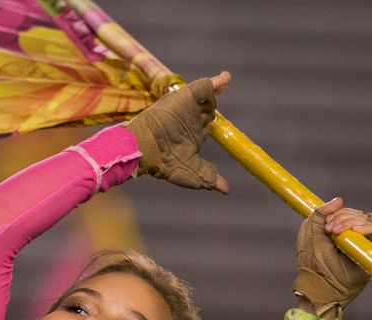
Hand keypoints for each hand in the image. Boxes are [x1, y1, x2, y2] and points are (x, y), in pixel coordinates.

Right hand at [125, 71, 231, 191]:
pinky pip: (205, 87)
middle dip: (212, 105)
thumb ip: (211, 177)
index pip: (204, 128)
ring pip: (206, 98)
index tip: (219, 122)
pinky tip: (226, 77)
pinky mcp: (185, 96)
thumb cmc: (165, 163)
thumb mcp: (193, 174)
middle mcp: (189, 121)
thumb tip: (227, 190)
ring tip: (225, 79)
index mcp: (189, 137)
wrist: (145, 147)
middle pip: (206, 110)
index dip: (212, 123)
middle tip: (219, 94)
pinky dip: (216, 82)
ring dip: (215, 90)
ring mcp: (187, 108)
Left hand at [292, 197, 371, 319]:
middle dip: (342, 217)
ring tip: (335, 233)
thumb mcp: (310, 232)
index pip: (345, 212)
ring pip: (365, 220)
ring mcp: (363, 243)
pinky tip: (354, 231)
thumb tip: (339, 200)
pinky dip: (365, 228)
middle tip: (329, 230)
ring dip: (350, 221)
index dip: (337, 213)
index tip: (326, 224)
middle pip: (356, 214)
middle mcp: (353, 235)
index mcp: (339, 230)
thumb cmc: (311, 263)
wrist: (318, 284)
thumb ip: (320, 213)